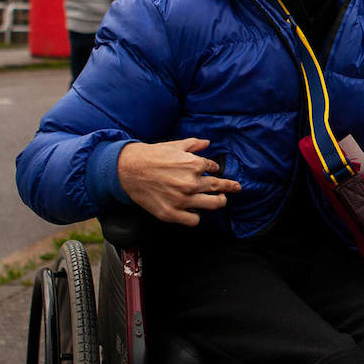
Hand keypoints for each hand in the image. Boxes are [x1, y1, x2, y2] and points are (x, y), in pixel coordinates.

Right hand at [116, 138, 240, 225]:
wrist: (129, 169)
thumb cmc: (152, 156)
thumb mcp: (175, 146)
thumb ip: (193, 144)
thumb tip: (207, 143)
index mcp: (194, 164)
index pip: (214, 169)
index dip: (215, 170)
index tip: (214, 172)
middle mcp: (192, 183)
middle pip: (219, 188)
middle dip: (230, 187)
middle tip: (235, 188)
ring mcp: (183, 200)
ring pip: (213, 205)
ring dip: (219, 202)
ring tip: (221, 201)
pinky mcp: (172, 213)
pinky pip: (194, 220)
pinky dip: (196, 216)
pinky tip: (195, 211)